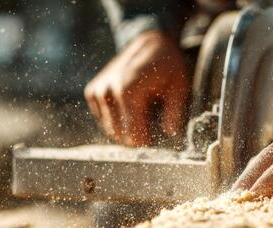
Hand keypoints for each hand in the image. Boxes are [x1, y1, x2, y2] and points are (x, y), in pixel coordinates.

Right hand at [84, 30, 188, 146]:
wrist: (150, 42)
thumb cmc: (168, 65)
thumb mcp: (180, 87)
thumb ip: (174, 112)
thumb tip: (170, 134)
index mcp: (128, 91)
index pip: (133, 136)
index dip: (148, 141)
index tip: (159, 134)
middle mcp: (108, 91)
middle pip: (121, 136)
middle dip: (138, 135)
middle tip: (153, 122)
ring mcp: (97, 92)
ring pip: (111, 130)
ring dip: (127, 127)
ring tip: (143, 110)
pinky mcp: (92, 92)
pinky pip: (104, 120)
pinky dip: (117, 119)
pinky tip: (130, 106)